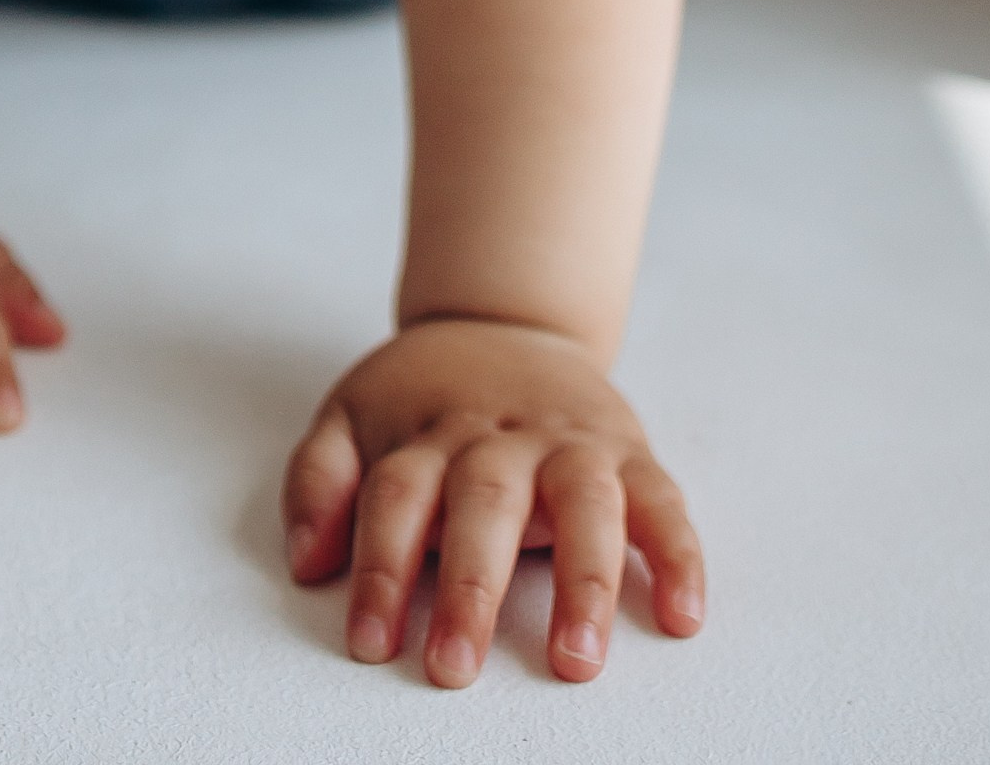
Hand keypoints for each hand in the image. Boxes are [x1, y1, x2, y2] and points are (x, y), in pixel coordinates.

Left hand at [283, 317, 703, 687]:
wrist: (505, 321)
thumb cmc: (425, 396)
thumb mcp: (353, 415)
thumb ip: (318, 480)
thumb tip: (307, 561)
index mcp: (430, 432)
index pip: (397, 496)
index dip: (380, 569)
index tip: (369, 642)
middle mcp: (502, 437)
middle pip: (485, 502)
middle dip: (471, 589)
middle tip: (453, 667)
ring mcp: (571, 442)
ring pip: (585, 502)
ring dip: (584, 581)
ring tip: (576, 657)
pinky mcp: (629, 452)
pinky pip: (663, 501)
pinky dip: (678, 555)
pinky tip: (682, 615)